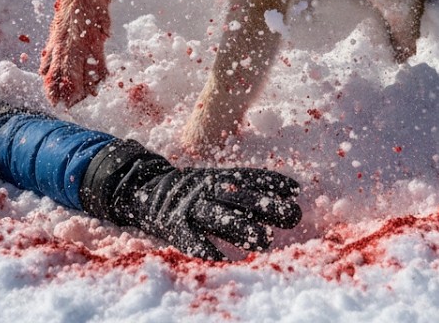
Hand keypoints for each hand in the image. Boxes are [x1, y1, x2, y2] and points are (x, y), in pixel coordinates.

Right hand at [80, 140, 301, 259]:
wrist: (143, 192)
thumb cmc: (193, 191)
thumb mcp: (216, 180)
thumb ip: (247, 185)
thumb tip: (293, 190)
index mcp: (216, 177)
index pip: (248, 177)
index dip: (272, 182)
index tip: (295, 190)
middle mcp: (205, 189)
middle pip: (239, 197)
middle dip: (267, 205)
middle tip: (293, 215)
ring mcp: (190, 208)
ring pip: (219, 218)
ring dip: (243, 229)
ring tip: (265, 239)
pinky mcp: (176, 228)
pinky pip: (194, 242)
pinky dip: (209, 251)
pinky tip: (227, 261)